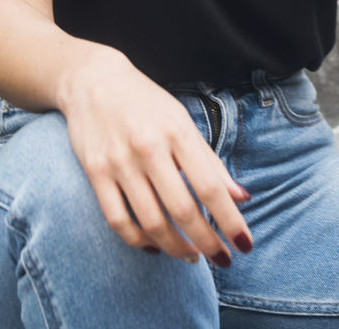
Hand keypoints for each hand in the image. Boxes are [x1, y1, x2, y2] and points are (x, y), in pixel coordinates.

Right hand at [59, 47, 252, 266]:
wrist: (93, 80)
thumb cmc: (146, 103)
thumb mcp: (182, 121)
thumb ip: (210, 161)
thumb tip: (241, 198)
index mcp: (177, 131)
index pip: (209, 186)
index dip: (230, 221)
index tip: (244, 245)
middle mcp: (149, 148)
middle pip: (182, 210)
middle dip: (207, 243)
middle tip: (222, 259)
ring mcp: (119, 162)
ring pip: (151, 222)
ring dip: (176, 248)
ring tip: (192, 256)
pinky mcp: (95, 173)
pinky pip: (118, 220)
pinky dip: (139, 241)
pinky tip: (155, 246)